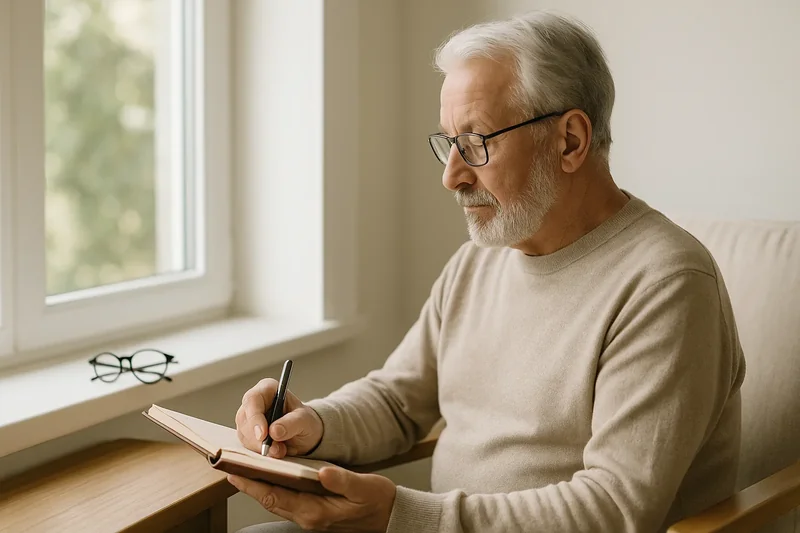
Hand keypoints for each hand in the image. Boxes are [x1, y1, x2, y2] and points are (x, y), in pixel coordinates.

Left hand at [228, 466, 396, 531]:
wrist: (389, 517)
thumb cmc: (378, 502)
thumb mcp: (365, 488)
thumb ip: (343, 481)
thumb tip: (324, 472)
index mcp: (316, 511)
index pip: (276, 497)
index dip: (254, 485)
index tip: (236, 473)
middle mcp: (308, 517)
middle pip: (270, 500)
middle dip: (249, 484)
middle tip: (230, 466)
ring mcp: (310, 516)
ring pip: (276, 501)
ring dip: (259, 486)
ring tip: (243, 469)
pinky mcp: (313, 511)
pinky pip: (286, 500)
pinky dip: (273, 487)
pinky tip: (269, 476)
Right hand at [235, 378, 323, 457]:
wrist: (304, 435)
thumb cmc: (304, 421)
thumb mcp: (305, 420)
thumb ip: (292, 423)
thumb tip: (274, 431)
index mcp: (268, 389)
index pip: (253, 399)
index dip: (255, 417)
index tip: (263, 434)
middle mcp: (254, 402)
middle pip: (244, 418)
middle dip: (258, 437)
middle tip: (275, 448)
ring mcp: (248, 419)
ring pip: (244, 434)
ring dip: (261, 446)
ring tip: (281, 449)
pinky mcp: (247, 434)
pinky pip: (247, 445)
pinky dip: (260, 451)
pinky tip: (276, 450)